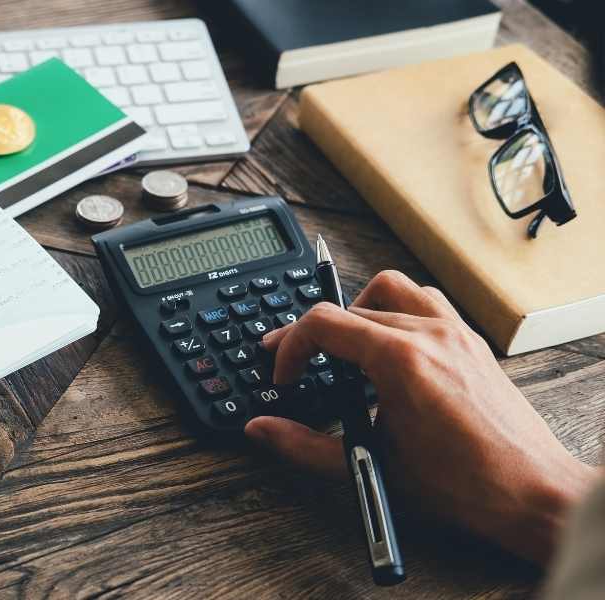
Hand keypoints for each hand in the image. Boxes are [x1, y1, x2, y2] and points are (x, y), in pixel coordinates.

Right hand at [245, 270, 598, 565]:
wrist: (531, 493)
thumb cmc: (464, 485)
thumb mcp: (371, 466)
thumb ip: (305, 446)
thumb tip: (263, 429)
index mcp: (401, 360)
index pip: (323, 324)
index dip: (290, 347)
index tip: (285, 376)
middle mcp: (429, 335)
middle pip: (350, 305)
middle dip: (315, 334)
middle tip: (299, 364)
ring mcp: (455, 334)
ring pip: (393, 289)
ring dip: (359, 310)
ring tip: (345, 347)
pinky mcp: (471, 343)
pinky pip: (428, 302)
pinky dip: (399, 312)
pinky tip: (391, 348)